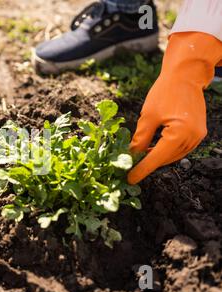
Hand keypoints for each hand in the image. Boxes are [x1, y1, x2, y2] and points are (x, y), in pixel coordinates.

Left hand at [128, 32, 221, 184]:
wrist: (185, 76)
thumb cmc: (165, 92)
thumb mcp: (148, 117)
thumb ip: (140, 139)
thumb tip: (131, 156)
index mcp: (180, 133)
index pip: (156, 158)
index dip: (141, 169)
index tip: (129, 179)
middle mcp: (192, 138)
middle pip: (166, 159)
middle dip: (148, 164)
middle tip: (130, 168)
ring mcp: (197, 137)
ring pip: (173, 156)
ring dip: (156, 158)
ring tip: (139, 158)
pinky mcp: (197, 133)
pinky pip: (179, 148)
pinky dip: (165, 151)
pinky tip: (152, 149)